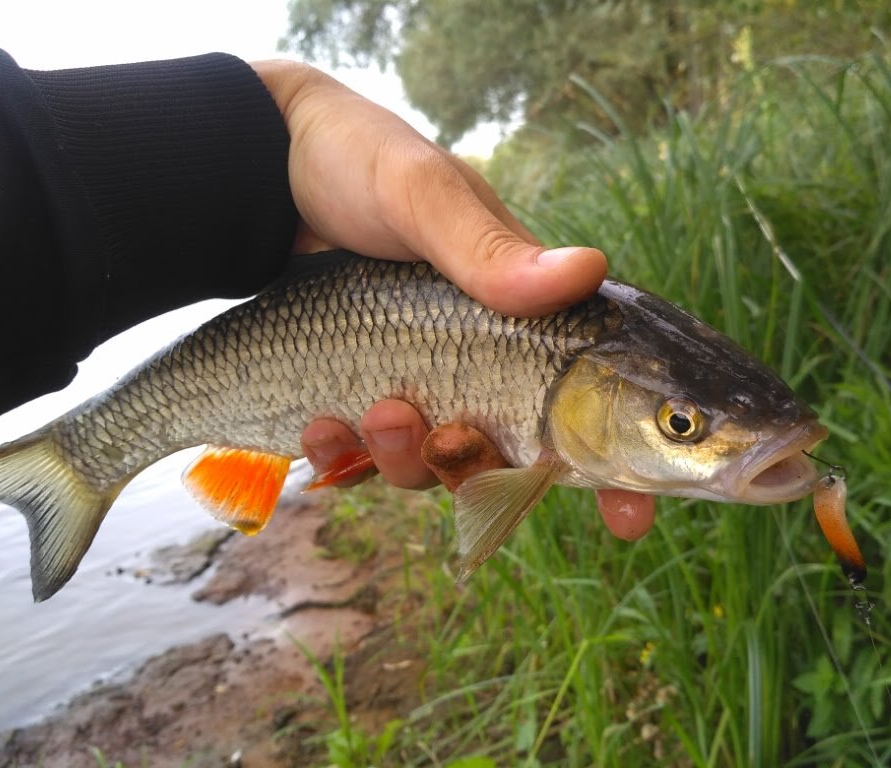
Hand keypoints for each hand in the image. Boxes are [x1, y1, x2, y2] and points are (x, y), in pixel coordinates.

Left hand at [252, 60, 653, 539]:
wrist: (259, 173)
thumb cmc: (358, 163)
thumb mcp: (421, 195)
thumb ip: (488, 246)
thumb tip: (589, 270)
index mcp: (522, 314)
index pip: (587, 399)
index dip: (614, 466)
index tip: (630, 518)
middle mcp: (481, 361)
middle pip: (505, 455)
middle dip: (475, 466)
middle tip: (444, 433)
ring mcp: (421, 385)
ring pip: (432, 467)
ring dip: (406, 458)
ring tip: (375, 411)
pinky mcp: (362, 396)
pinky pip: (364, 456)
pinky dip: (343, 453)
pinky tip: (318, 424)